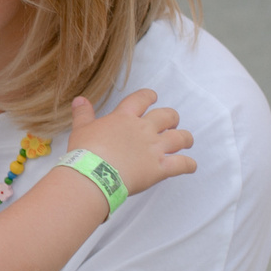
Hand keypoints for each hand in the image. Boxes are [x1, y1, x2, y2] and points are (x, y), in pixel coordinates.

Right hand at [65, 88, 194, 199]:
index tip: (154, 97)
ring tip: (187, 141)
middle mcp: (144, 129)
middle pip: (167, 116)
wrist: (93, 174)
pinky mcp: (160, 168)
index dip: (150, 96)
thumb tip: (79, 99)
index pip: (142, 99)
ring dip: (185, 138)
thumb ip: (83, 113)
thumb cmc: (85, 152)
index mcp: (125, 118)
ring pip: (180, 138)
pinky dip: (189, 164)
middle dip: (172, 118)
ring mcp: (154, 148)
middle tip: (172, 122)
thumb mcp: (81, 129)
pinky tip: (191, 165)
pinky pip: (182, 164)